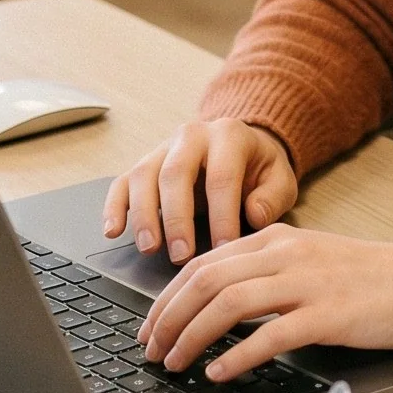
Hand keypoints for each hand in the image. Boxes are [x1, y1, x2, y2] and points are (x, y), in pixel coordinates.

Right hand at [103, 119, 297, 261]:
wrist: (240, 146)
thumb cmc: (259, 170)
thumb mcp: (280, 178)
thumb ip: (273, 197)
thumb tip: (255, 215)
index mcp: (229, 136)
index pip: (221, 176)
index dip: (222, 214)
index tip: (223, 249)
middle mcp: (191, 136)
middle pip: (175, 173)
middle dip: (177, 218)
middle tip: (181, 256)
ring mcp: (163, 148)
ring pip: (144, 176)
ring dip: (143, 215)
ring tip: (150, 248)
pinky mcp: (144, 165)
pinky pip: (122, 182)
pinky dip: (114, 207)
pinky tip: (113, 231)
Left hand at [138, 226, 392, 381]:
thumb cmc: (365, 279)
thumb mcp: (307, 262)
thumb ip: (265, 274)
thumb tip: (215, 305)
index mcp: (275, 239)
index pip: (203, 263)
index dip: (167, 297)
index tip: (150, 327)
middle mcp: (286, 254)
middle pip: (206, 280)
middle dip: (169, 318)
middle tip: (151, 350)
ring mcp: (307, 282)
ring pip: (229, 303)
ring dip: (192, 336)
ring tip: (175, 363)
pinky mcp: (329, 314)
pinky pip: (271, 334)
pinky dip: (238, 355)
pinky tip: (219, 372)